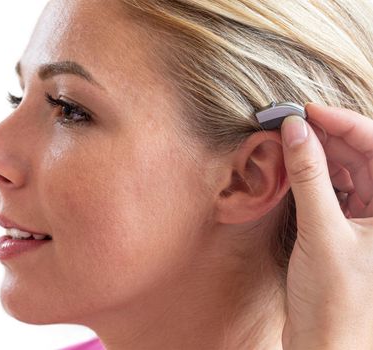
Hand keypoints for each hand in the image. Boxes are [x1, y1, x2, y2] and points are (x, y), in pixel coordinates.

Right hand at [280, 103, 372, 349]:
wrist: (325, 345)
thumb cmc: (335, 300)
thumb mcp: (322, 232)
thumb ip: (309, 178)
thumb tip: (295, 131)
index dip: (344, 123)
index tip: (308, 110)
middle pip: (364, 156)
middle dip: (328, 136)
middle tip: (291, 123)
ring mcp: (370, 220)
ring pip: (349, 172)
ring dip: (319, 155)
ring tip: (289, 141)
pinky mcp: (349, 230)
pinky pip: (335, 191)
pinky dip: (315, 177)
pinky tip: (295, 167)